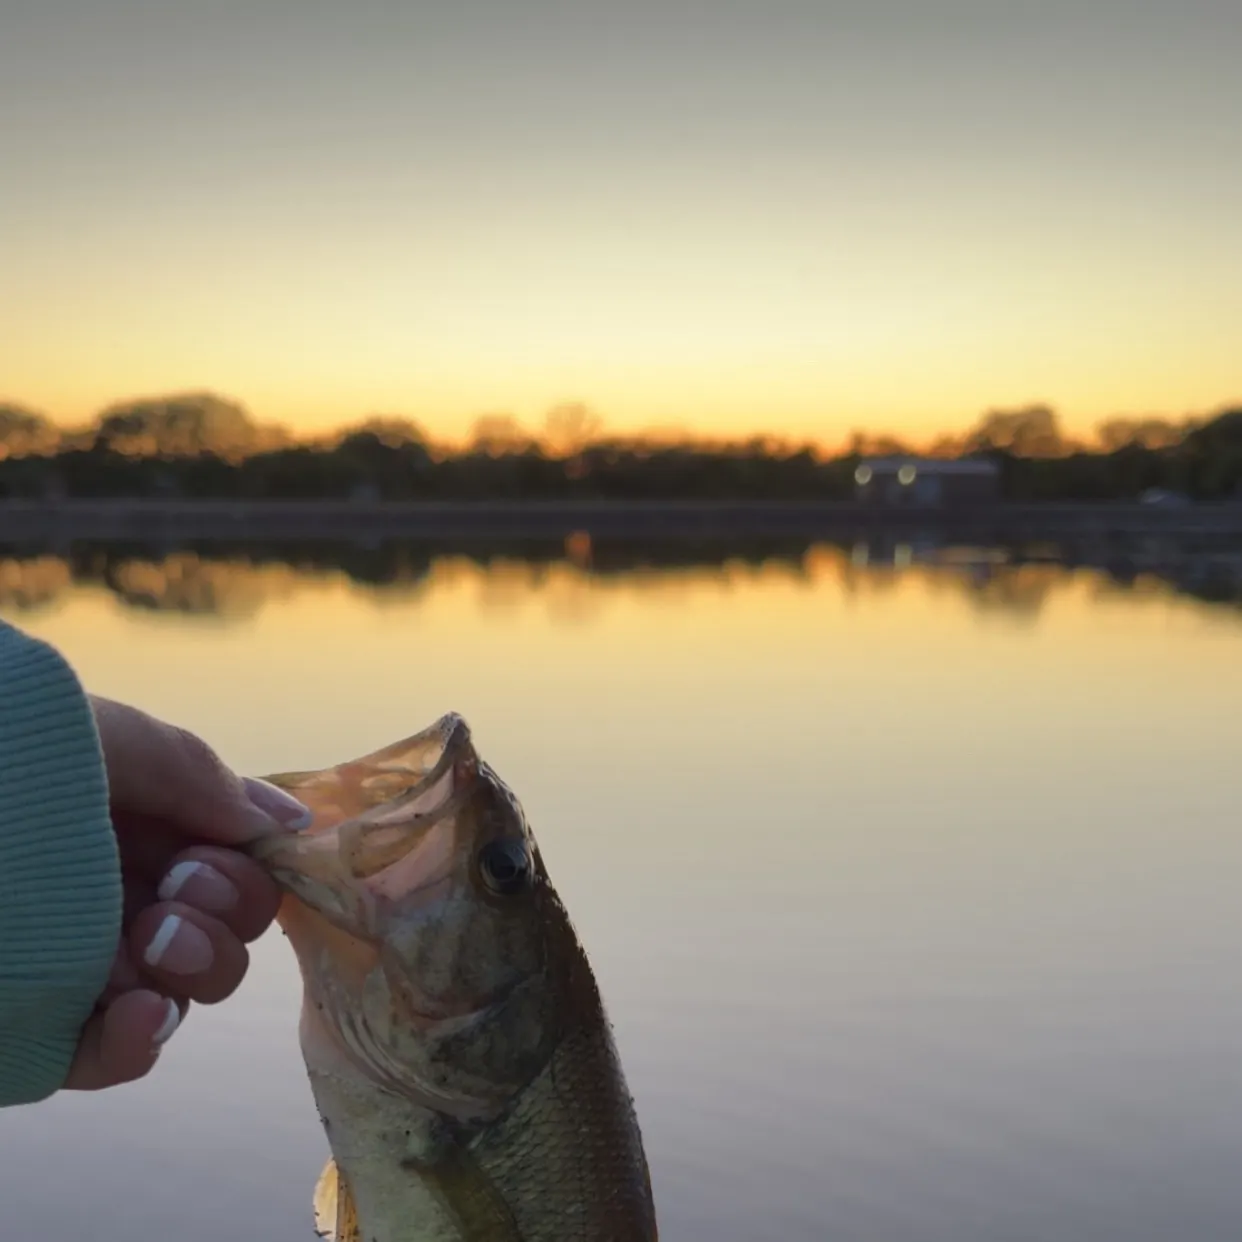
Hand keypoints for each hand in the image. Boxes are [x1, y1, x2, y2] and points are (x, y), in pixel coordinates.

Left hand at [64, 697, 310, 1091]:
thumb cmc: (2, 759)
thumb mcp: (99, 739)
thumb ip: (198, 775)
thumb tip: (290, 822)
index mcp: (137, 825)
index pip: (236, 862)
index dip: (251, 862)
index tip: (227, 844)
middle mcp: (119, 895)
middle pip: (229, 929)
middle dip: (227, 910)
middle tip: (179, 886)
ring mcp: (82, 964)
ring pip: (187, 991)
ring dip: (196, 966)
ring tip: (151, 938)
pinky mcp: (37, 1028)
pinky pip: (117, 1053)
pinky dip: (142, 1040)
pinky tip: (140, 1012)